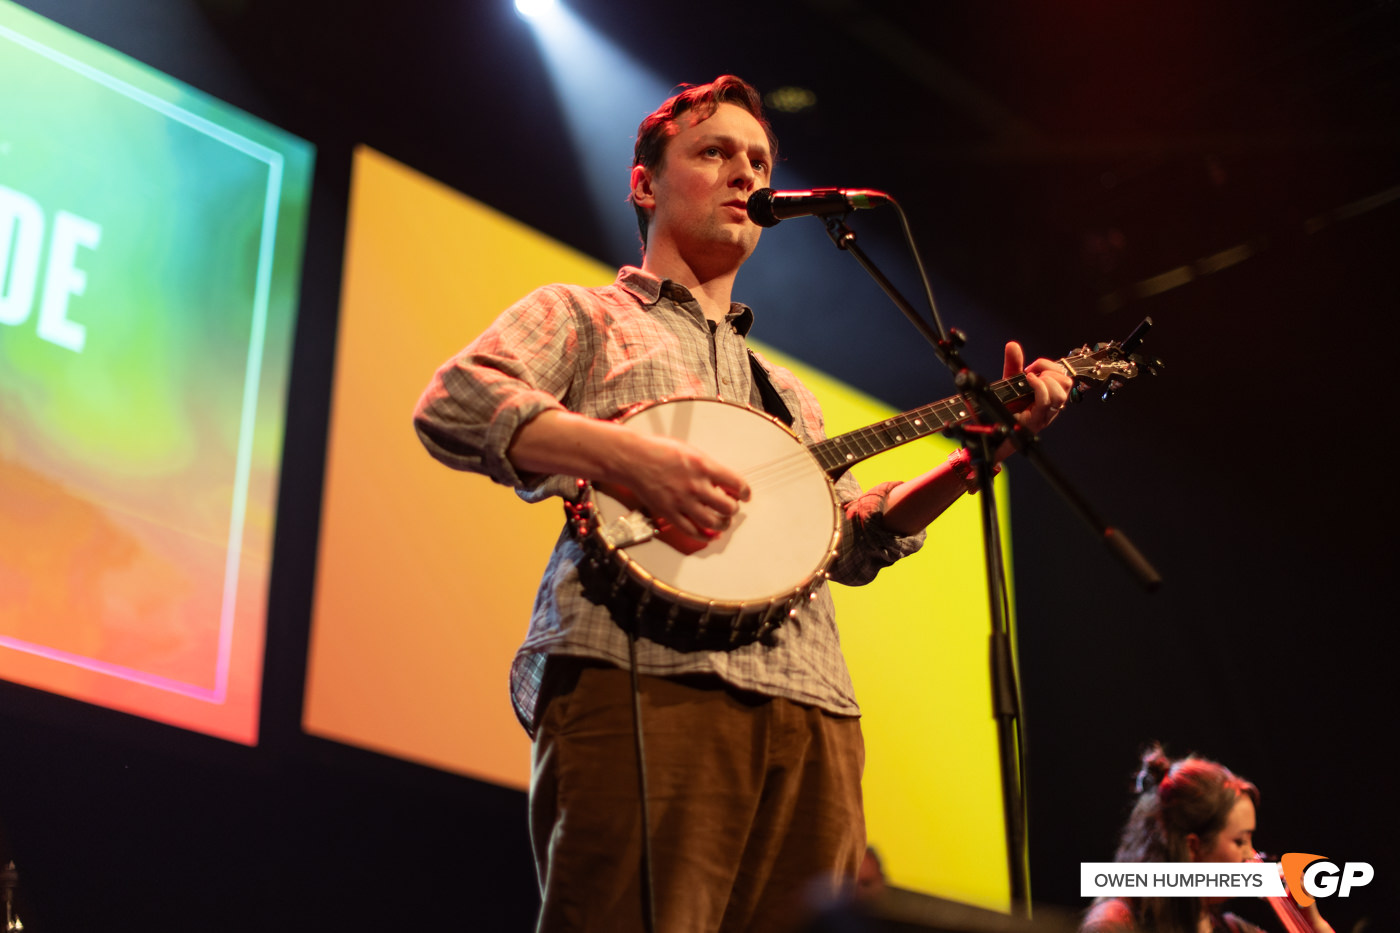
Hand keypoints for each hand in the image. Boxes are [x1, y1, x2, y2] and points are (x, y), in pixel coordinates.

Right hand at [610, 432, 750, 543]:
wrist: (632, 458)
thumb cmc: (658, 450)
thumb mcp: (690, 451)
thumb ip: (708, 467)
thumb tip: (723, 481)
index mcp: (703, 466)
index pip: (736, 484)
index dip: (745, 492)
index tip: (745, 495)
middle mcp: (695, 485)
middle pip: (728, 507)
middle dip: (733, 509)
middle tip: (731, 507)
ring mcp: (682, 501)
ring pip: (713, 522)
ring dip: (722, 524)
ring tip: (723, 521)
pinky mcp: (669, 513)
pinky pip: (692, 531)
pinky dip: (704, 536)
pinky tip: (709, 534)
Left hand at [995, 341, 1073, 461]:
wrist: (990, 432)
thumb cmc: (1003, 410)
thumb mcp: (1009, 382)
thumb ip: (1013, 364)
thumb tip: (1013, 345)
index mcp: (1048, 395)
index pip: (1062, 374)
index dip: (1048, 365)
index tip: (1030, 368)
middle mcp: (1050, 405)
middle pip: (1066, 382)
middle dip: (1050, 371)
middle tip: (1031, 375)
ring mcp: (1045, 414)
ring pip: (1061, 393)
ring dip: (1046, 381)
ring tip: (1030, 382)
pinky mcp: (1036, 421)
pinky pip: (1046, 401)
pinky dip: (1039, 387)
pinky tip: (1028, 383)